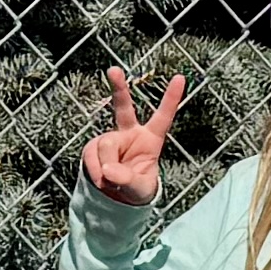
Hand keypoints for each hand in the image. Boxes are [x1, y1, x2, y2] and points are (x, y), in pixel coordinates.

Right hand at [82, 66, 183, 206]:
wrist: (116, 199)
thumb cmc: (136, 189)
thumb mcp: (140, 189)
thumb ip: (128, 180)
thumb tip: (108, 170)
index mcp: (151, 139)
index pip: (163, 117)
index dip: (171, 98)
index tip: (179, 77)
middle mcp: (129, 133)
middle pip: (123, 107)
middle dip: (118, 88)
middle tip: (113, 70)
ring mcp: (110, 139)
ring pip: (105, 145)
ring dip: (106, 166)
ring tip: (111, 181)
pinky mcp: (94, 147)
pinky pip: (91, 156)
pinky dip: (94, 171)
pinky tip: (102, 179)